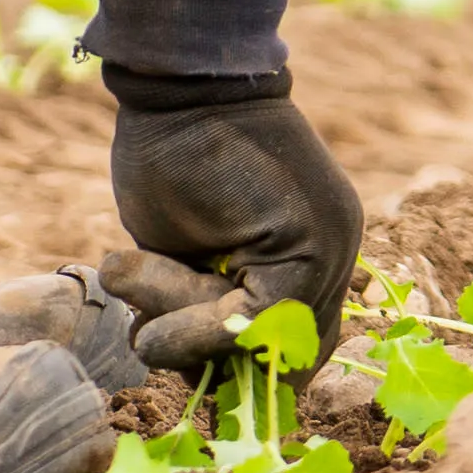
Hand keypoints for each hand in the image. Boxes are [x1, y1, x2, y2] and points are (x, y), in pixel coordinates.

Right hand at [98, 64, 362, 351]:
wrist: (180, 86)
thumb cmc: (170, 157)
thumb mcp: (182, 253)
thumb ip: (196, 304)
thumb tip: (182, 365)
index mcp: (311, 253)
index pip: (295, 345)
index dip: (241, 374)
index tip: (186, 386)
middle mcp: (334, 255)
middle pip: (287, 354)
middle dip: (213, 365)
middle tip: (152, 346)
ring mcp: (331, 249)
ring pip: (266, 342)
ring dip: (189, 343)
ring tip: (139, 313)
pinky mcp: (311, 245)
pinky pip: (257, 320)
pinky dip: (196, 332)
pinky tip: (152, 327)